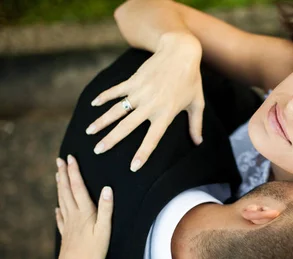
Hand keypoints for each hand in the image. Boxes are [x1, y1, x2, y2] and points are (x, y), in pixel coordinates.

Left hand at [55, 155, 113, 258]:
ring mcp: (68, 226)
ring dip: (60, 187)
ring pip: (62, 202)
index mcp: (84, 213)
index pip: (78, 187)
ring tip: (57, 176)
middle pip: (66, 191)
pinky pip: (60, 219)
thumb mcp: (104, 230)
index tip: (70, 158)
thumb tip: (107, 188)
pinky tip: (56, 208)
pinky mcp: (66, 236)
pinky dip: (58, 210)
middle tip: (59, 161)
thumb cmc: (93, 252)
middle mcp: (73, 216)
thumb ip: (106, 209)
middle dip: (63, 175)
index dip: (74, 172)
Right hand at [87, 32, 204, 171]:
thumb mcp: (197, 104)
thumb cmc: (191, 80)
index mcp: (166, 114)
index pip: (152, 139)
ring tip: (89, 132)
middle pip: (127, 127)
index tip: (133, 167)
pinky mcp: (133, 80)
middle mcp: (150, 105)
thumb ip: (196, 125)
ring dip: (101, 121)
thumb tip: (198, 143)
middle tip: (97, 150)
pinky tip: (93, 104)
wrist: (179, 52)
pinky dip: (104, 97)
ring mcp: (139, 92)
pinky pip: (116, 91)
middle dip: (111, 140)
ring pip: (116, 110)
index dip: (143, 154)